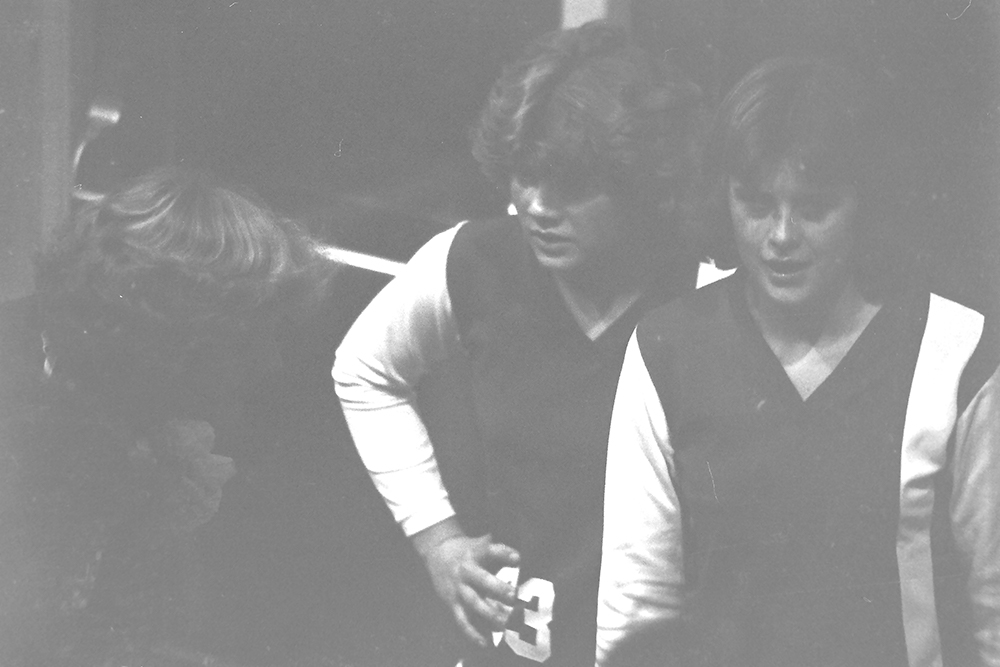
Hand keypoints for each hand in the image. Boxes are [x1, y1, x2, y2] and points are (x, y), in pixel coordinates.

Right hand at [413, 519, 520, 645]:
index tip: (518, 558)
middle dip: (498, 589)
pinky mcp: (453, 604)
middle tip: (514, 596)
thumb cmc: (470, 551)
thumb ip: (501, 551)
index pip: (491, 551)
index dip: (504, 554)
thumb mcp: (482, 544)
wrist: (438, 552)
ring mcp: (459, 588)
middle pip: (482, 580)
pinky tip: (486, 643)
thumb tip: (525, 558)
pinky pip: (463, 620)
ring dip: (490, 614)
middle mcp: (467, 571)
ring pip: (474, 603)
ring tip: (506, 623)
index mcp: (476, 553)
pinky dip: (473, 633)